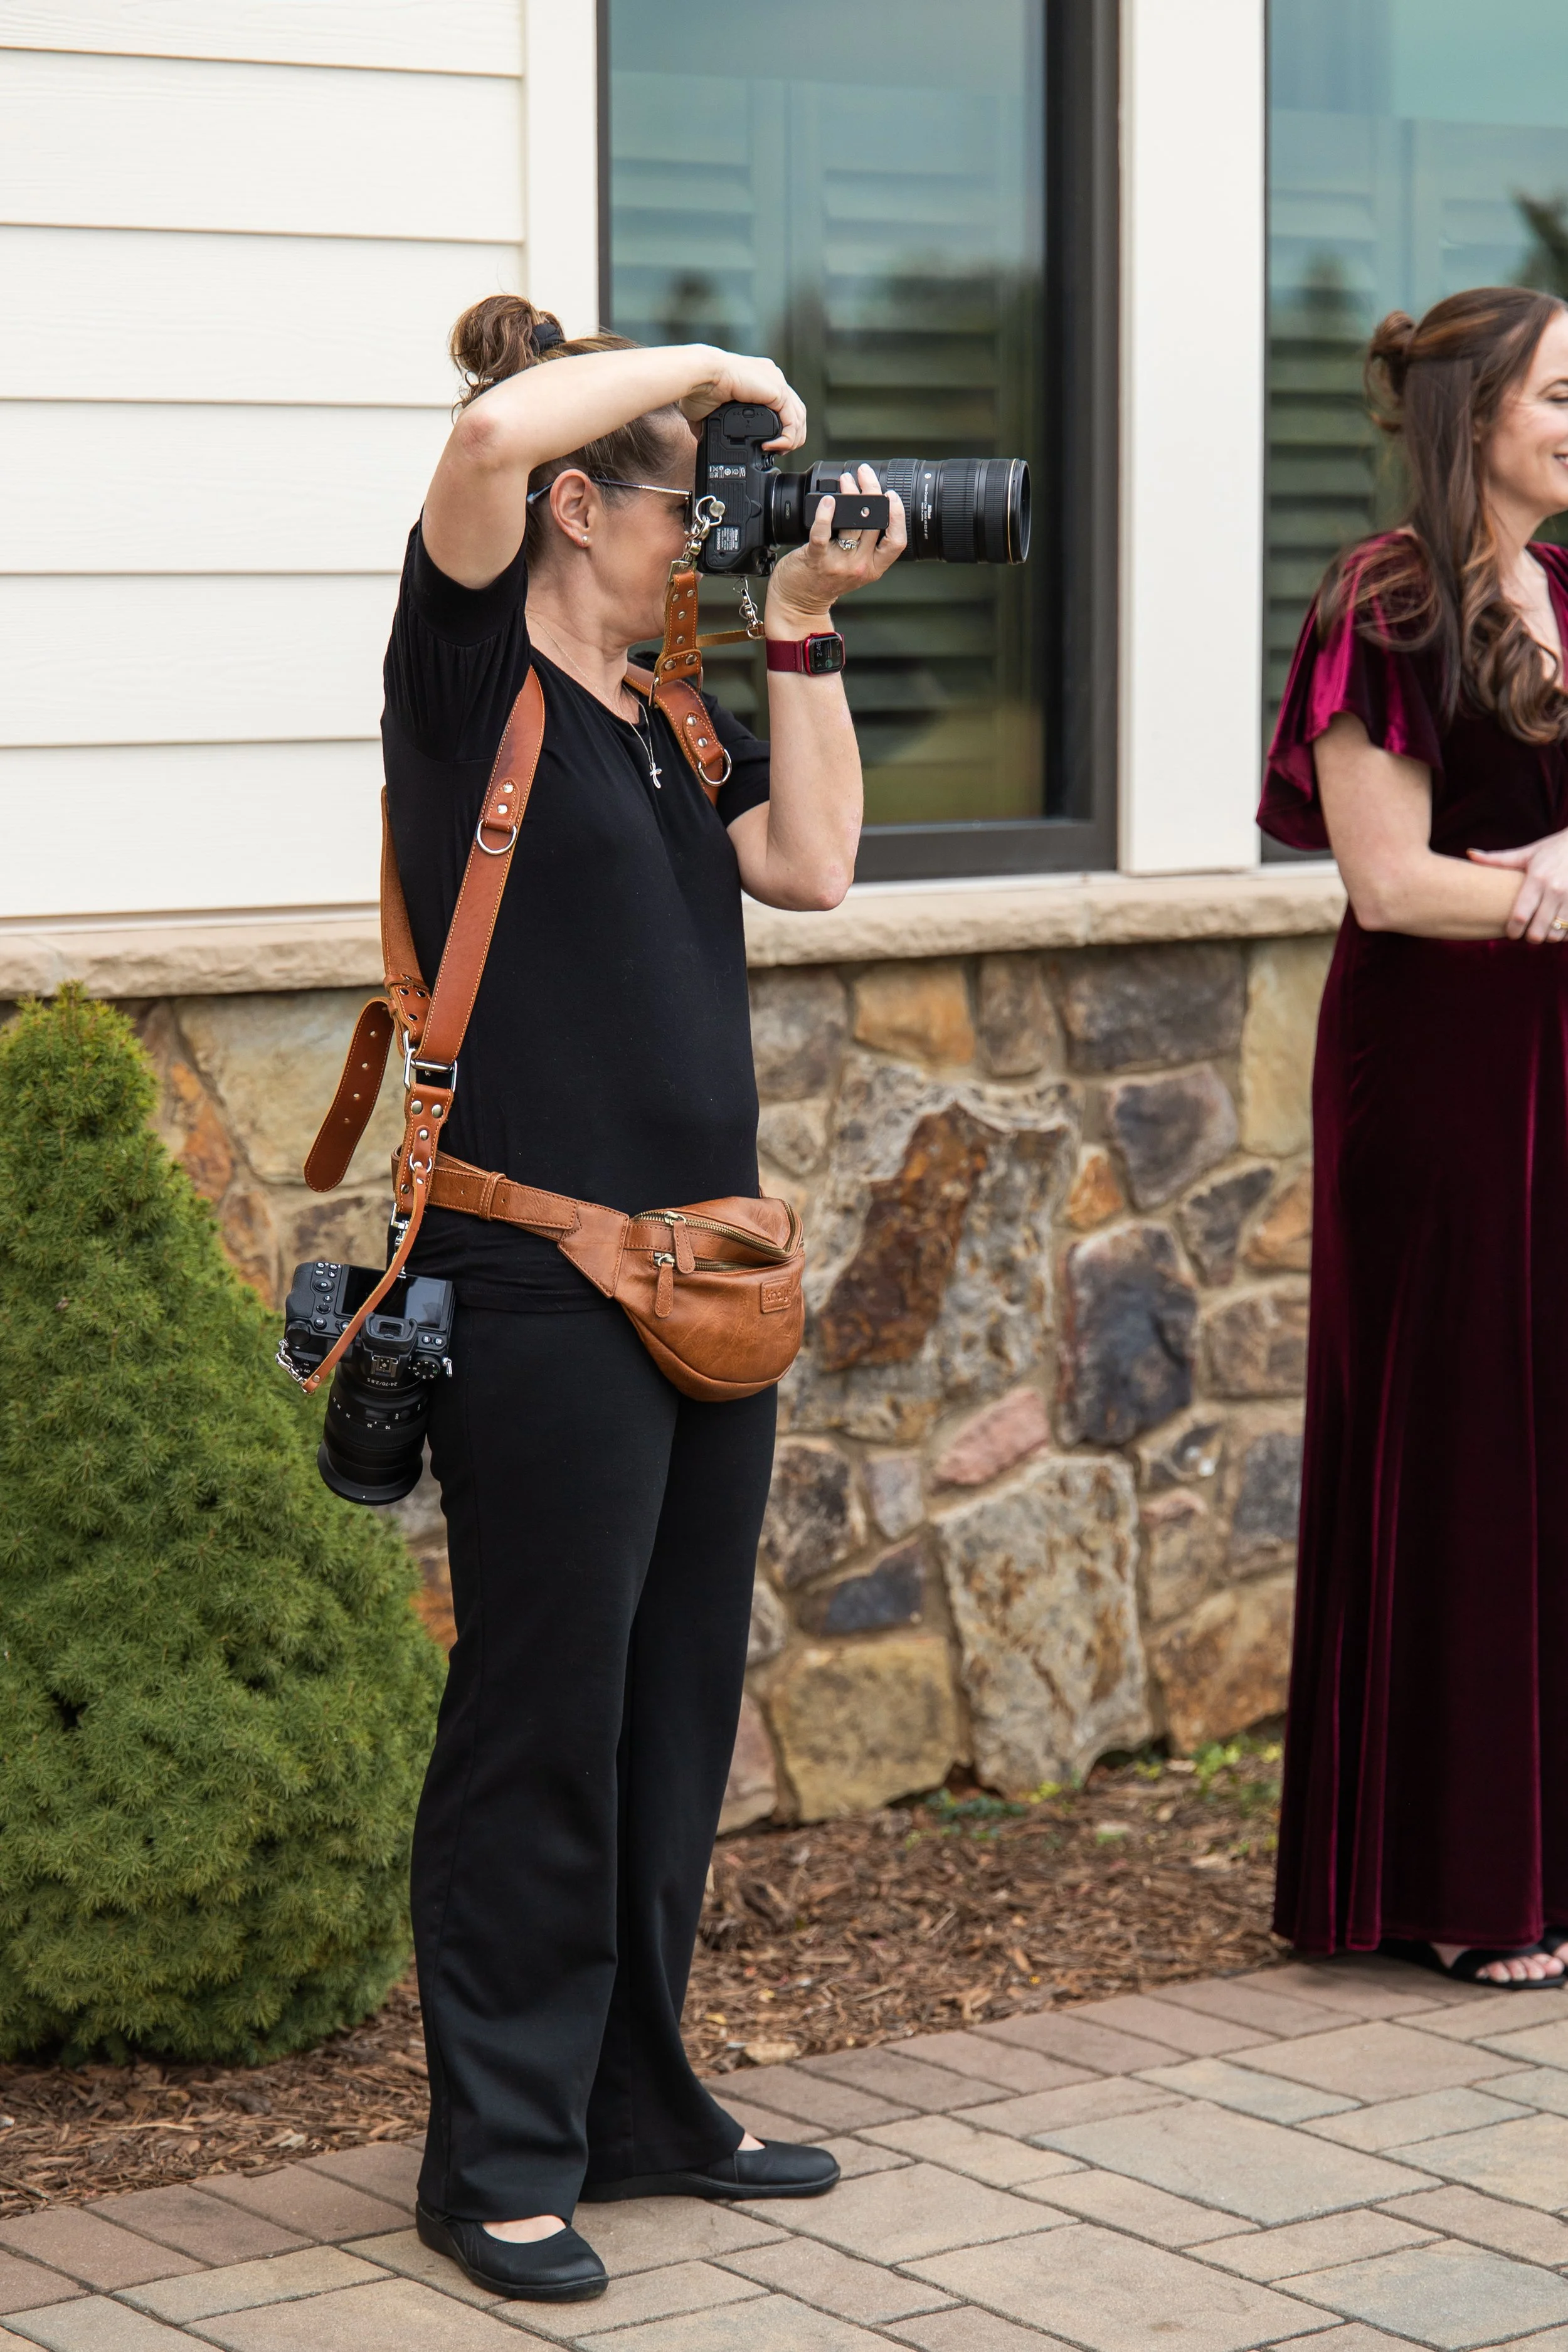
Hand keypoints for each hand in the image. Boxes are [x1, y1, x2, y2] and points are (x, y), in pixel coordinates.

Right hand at [678, 351, 806, 452]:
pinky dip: (787, 438)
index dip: (782, 429)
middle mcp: (772, 378)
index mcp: (759, 380)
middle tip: (777, 451)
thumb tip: (704, 439)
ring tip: (777, 451)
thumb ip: (714, 424)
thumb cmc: (699, 389)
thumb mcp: (711, 411)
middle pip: (797, 411)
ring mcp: (776, 382)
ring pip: (799, 417)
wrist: (700, 377)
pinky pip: (792, 420)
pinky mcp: (777, 390)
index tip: (770, 445)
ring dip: (792, 440)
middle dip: (792, 436)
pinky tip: (773, 446)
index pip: (783, 406)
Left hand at [765, 466, 906, 633]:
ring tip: (847, 480)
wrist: (799, 604)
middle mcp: (859, 566)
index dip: (898, 516)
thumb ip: (866, 546)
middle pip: (874, 522)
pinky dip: (825, 514)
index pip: (897, 541)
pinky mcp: (816, 558)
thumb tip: (868, 509)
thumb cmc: (824, 582)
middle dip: (872, 491)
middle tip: (865, 474)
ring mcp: (838, 563)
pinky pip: (822, 533)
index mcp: (873, 568)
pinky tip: (827, 501)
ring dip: (850, 494)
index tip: (892, 495)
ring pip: (852, 522)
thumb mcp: (856, 568)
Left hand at [1468, 830, 1567, 941]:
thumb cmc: (1552, 850)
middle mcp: (1556, 890)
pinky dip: (1564, 933)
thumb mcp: (1527, 853)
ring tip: (1543, 929)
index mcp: (1537, 879)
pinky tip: (1559, 925)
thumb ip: (1499, 859)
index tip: (1511, 933)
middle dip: (1530, 937)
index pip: (1520, 915)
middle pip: (1538, 931)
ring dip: (1548, 936)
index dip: (1513, 930)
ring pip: (1556, 934)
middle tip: (1527, 933)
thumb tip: (1469, 854)